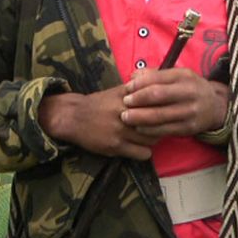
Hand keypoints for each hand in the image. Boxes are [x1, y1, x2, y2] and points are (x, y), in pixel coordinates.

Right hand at [38, 84, 160, 159]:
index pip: (156, 102)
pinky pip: (142, 153)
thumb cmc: (98, 103)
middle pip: (157, 122)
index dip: (164, 108)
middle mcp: (125, 112)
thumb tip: (159, 85)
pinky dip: (144, 152)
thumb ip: (137, 89)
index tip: (165, 111)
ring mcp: (121, 130)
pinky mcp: (116, 146)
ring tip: (148, 137)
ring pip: (152, 139)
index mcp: (127, 97)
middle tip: (159, 127)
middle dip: (161, 125)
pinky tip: (138, 148)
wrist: (73, 117)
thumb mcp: (117, 91)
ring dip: (153, 139)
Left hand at [120, 68, 227, 138]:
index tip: (126, 89)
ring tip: (126, 118)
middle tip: (124, 104)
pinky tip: (139, 128)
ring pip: (160, 116)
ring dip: (139, 117)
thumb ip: (155, 74)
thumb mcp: (177, 75)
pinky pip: (165, 130)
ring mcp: (190, 112)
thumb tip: (133, 76)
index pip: (156, 79)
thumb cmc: (190, 88)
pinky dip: (149, 130)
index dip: (138, 84)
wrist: (215, 106)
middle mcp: (189, 93)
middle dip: (137, 100)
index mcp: (184, 76)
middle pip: (157, 96)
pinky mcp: (189, 128)